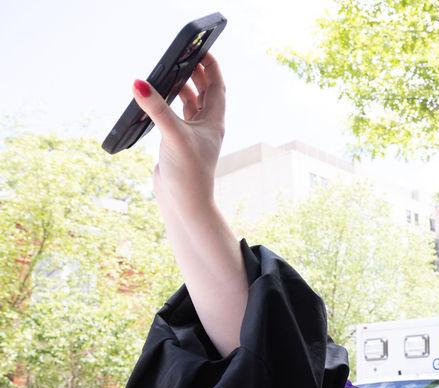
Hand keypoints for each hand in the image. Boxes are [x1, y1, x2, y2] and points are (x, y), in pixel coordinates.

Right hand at [131, 52, 225, 220]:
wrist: (184, 204)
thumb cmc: (189, 173)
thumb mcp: (173, 135)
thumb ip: (157, 108)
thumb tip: (139, 83)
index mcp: (214, 121)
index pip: (217, 87)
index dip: (211, 67)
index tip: (202, 50)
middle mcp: (206, 127)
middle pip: (205, 92)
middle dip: (197, 74)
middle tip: (184, 57)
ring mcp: (193, 135)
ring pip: (191, 104)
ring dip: (183, 88)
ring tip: (171, 73)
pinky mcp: (178, 143)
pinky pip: (176, 117)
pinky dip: (169, 105)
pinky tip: (157, 100)